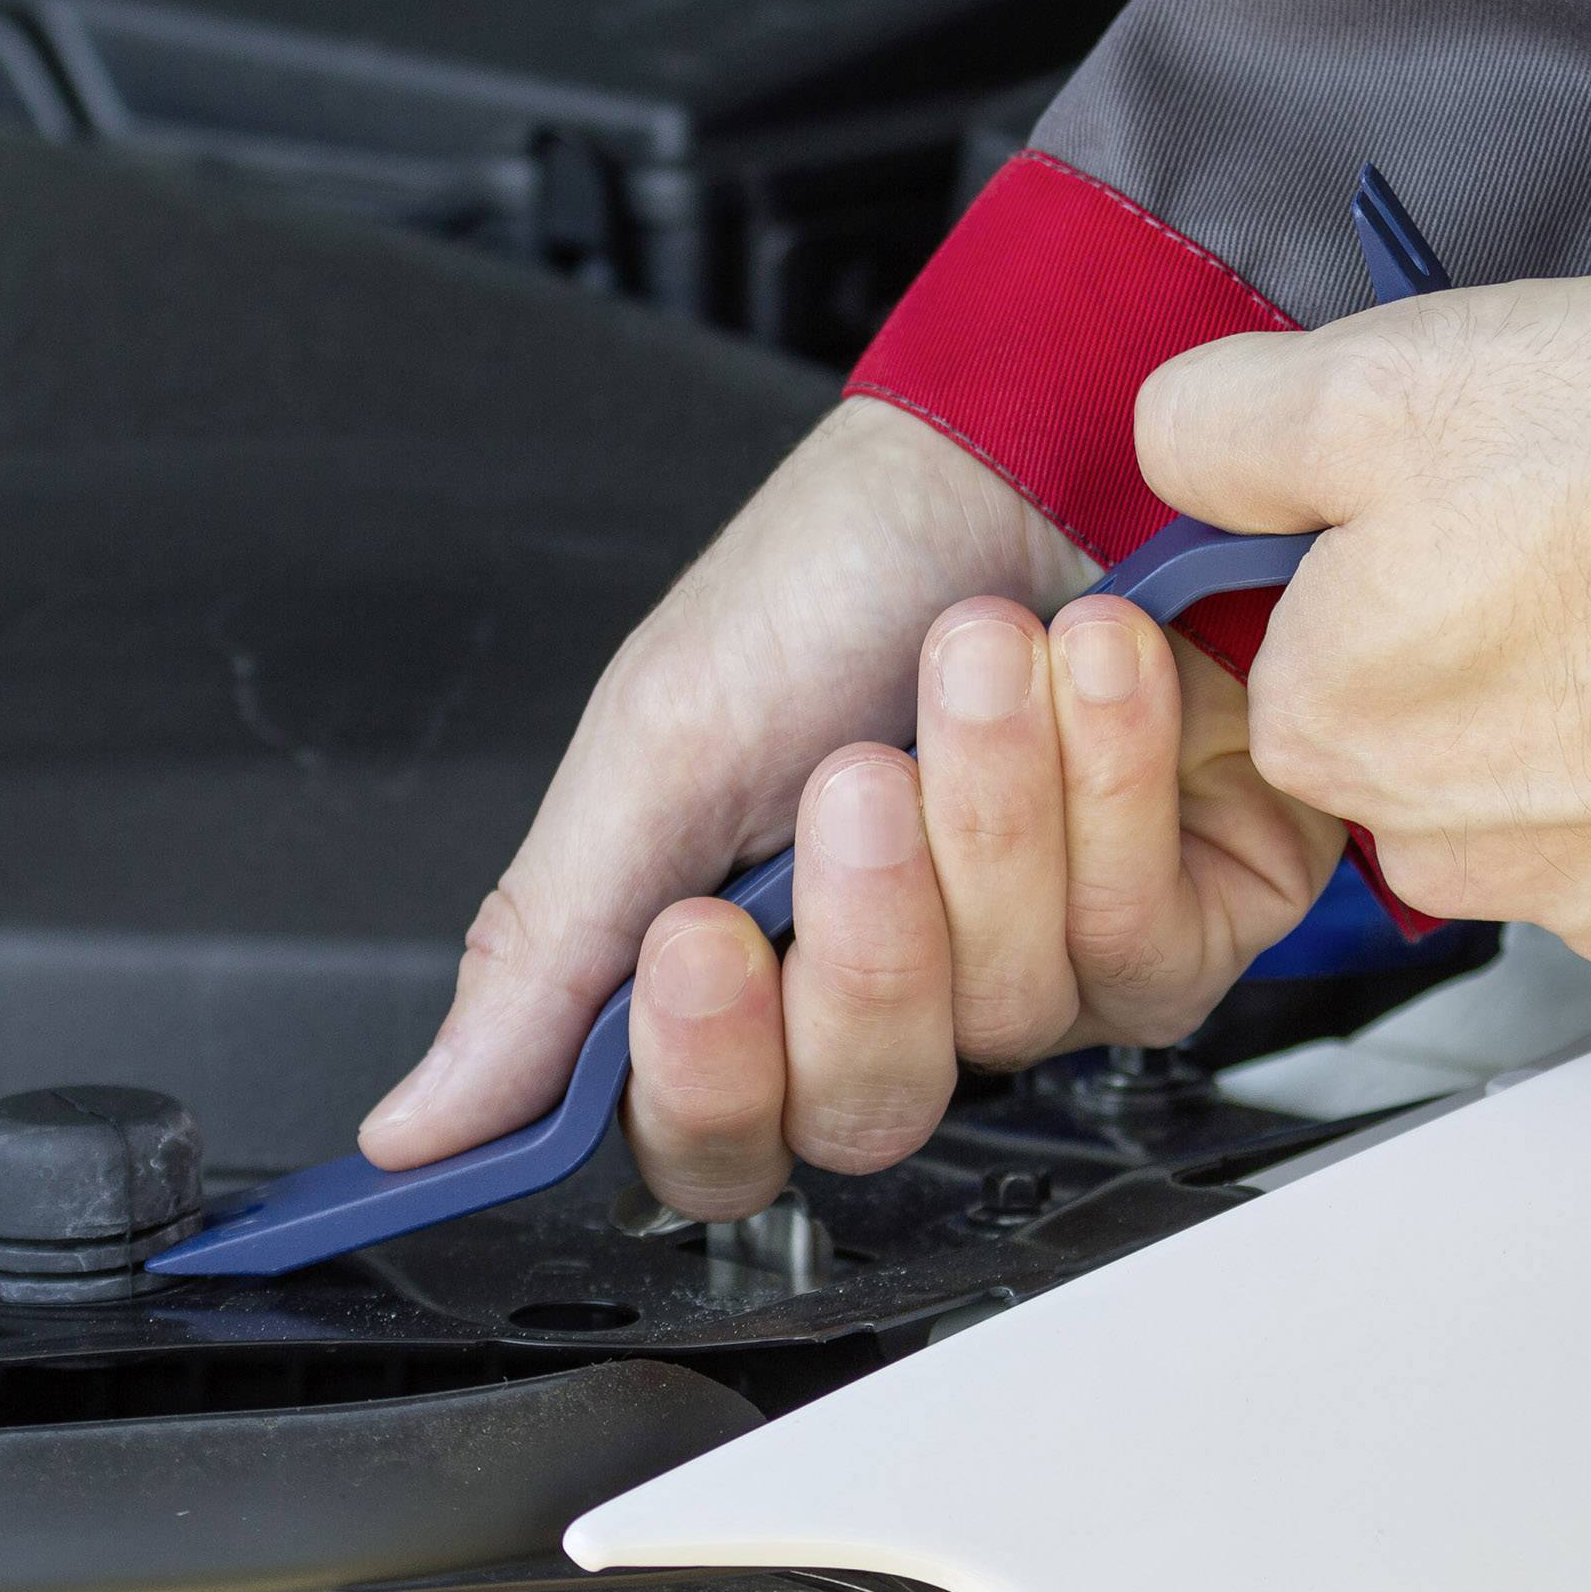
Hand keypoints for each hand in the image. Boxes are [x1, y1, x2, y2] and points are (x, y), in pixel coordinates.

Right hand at [357, 396, 1122, 1214]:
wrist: (1017, 447)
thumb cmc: (829, 580)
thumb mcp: (657, 742)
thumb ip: (547, 949)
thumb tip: (418, 1124)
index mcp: (740, 985)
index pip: (710, 1144)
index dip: (706, 1075)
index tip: (697, 939)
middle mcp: (890, 1004)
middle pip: (868, 1104)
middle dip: (868, 929)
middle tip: (859, 774)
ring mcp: (1038, 981)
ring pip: (1015, 1015)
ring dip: (992, 812)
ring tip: (977, 657)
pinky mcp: (1172, 933)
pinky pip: (1144, 949)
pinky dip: (1110, 790)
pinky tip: (1091, 679)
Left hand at [1136, 272, 1590, 987]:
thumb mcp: (1392, 380)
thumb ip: (1227, 426)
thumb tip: (1168, 451)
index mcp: (1330, 723)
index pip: (1291, 653)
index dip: (1366, 567)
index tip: (1459, 514)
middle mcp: (1441, 850)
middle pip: (1419, 736)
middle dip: (1482, 648)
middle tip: (1590, 543)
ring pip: (1558, 800)